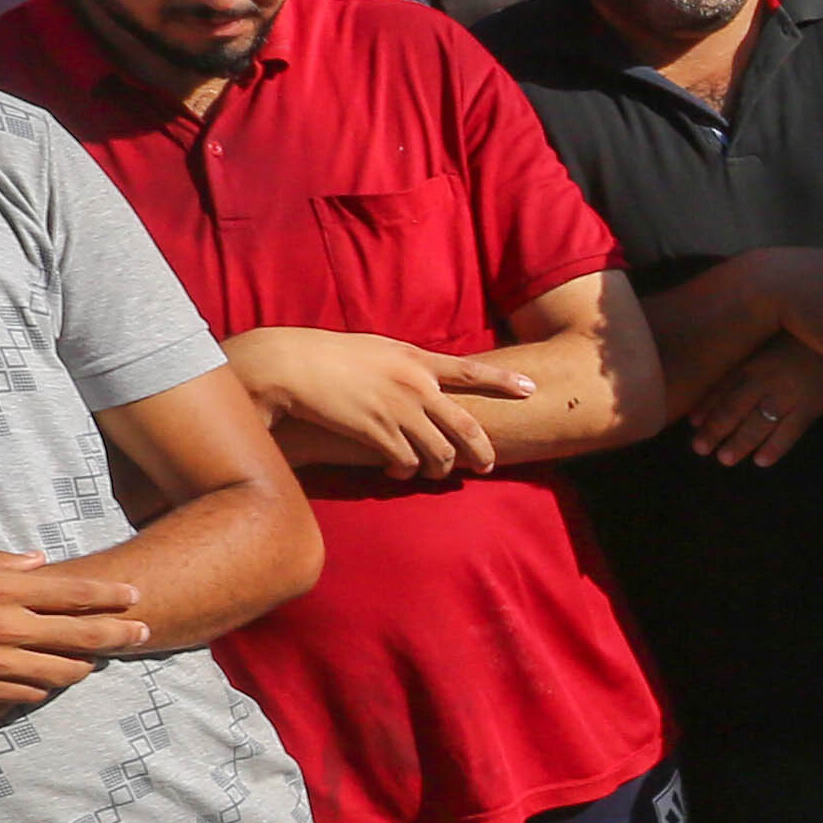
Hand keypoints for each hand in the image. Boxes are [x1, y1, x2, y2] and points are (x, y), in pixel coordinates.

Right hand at [233, 329, 536, 482]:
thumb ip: (405, 366)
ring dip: (439, 468)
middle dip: (481, 452)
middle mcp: (414, 385)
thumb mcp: (376, 350)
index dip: (504, 381)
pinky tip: (399, 470)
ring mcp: (398, 411)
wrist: (290, 365)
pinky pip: (406, 462)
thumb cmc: (327, 356)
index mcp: (415, 359)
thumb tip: (424, 382)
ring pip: (439, 453)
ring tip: (434, 472)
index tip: (532, 389)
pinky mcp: (377, 433)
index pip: (470, 370)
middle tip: (486, 466)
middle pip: (466, 427)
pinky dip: (406, 470)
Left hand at [680, 335, 822, 467]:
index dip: (707, 406)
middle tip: (700, 449)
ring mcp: (789, 393)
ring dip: (740, 443)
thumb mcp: (775, 342)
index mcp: (756, 361)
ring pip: (758, 422)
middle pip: (734, 407)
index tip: (692, 424)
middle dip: (716, 429)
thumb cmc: (808, 339)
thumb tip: (726, 377)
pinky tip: (761, 461)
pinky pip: (791, 431)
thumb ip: (755, 360)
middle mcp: (766, 378)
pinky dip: (775, 447)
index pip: (724, 387)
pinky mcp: (812, 405)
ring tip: (725, 460)